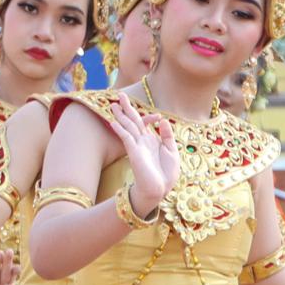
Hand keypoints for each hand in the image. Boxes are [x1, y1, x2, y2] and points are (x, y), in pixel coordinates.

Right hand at [108, 94, 178, 215]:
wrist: (159, 190)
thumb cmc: (166, 174)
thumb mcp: (172, 151)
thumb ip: (167, 135)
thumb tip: (163, 119)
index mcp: (151, 141)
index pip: (143, 122)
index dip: (139, 112)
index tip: (133, 103)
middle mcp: (142, 141)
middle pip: (132, 120)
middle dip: (126, 108)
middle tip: (118, 95)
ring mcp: (137, 146)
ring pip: (127, 126)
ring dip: (120, 115)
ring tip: (113, 104)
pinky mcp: (134, 152)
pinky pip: (125, 137)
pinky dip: (120, 129)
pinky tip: (113, 121)